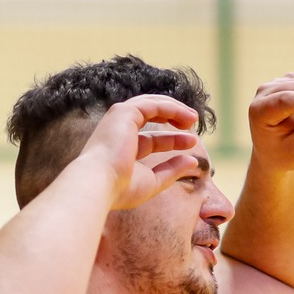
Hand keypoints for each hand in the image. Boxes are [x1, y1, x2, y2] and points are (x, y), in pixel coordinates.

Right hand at [78, 94, 203, 210]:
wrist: (99, 185)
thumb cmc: (121, 189)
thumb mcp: (153, 181)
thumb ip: (172, 170)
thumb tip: (193, 161)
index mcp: (122, 149)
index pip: (151, 139)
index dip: (173, 139)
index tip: (192, 142)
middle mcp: (119, 131)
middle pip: (151, 117)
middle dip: (173, 116)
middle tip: (193, 122)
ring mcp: (119, 120)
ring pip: (151, 105)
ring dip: (174, 108)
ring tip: (194, 117)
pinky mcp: (124, 112)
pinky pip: (153, 104)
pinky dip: (171, 107)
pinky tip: (187, 116)